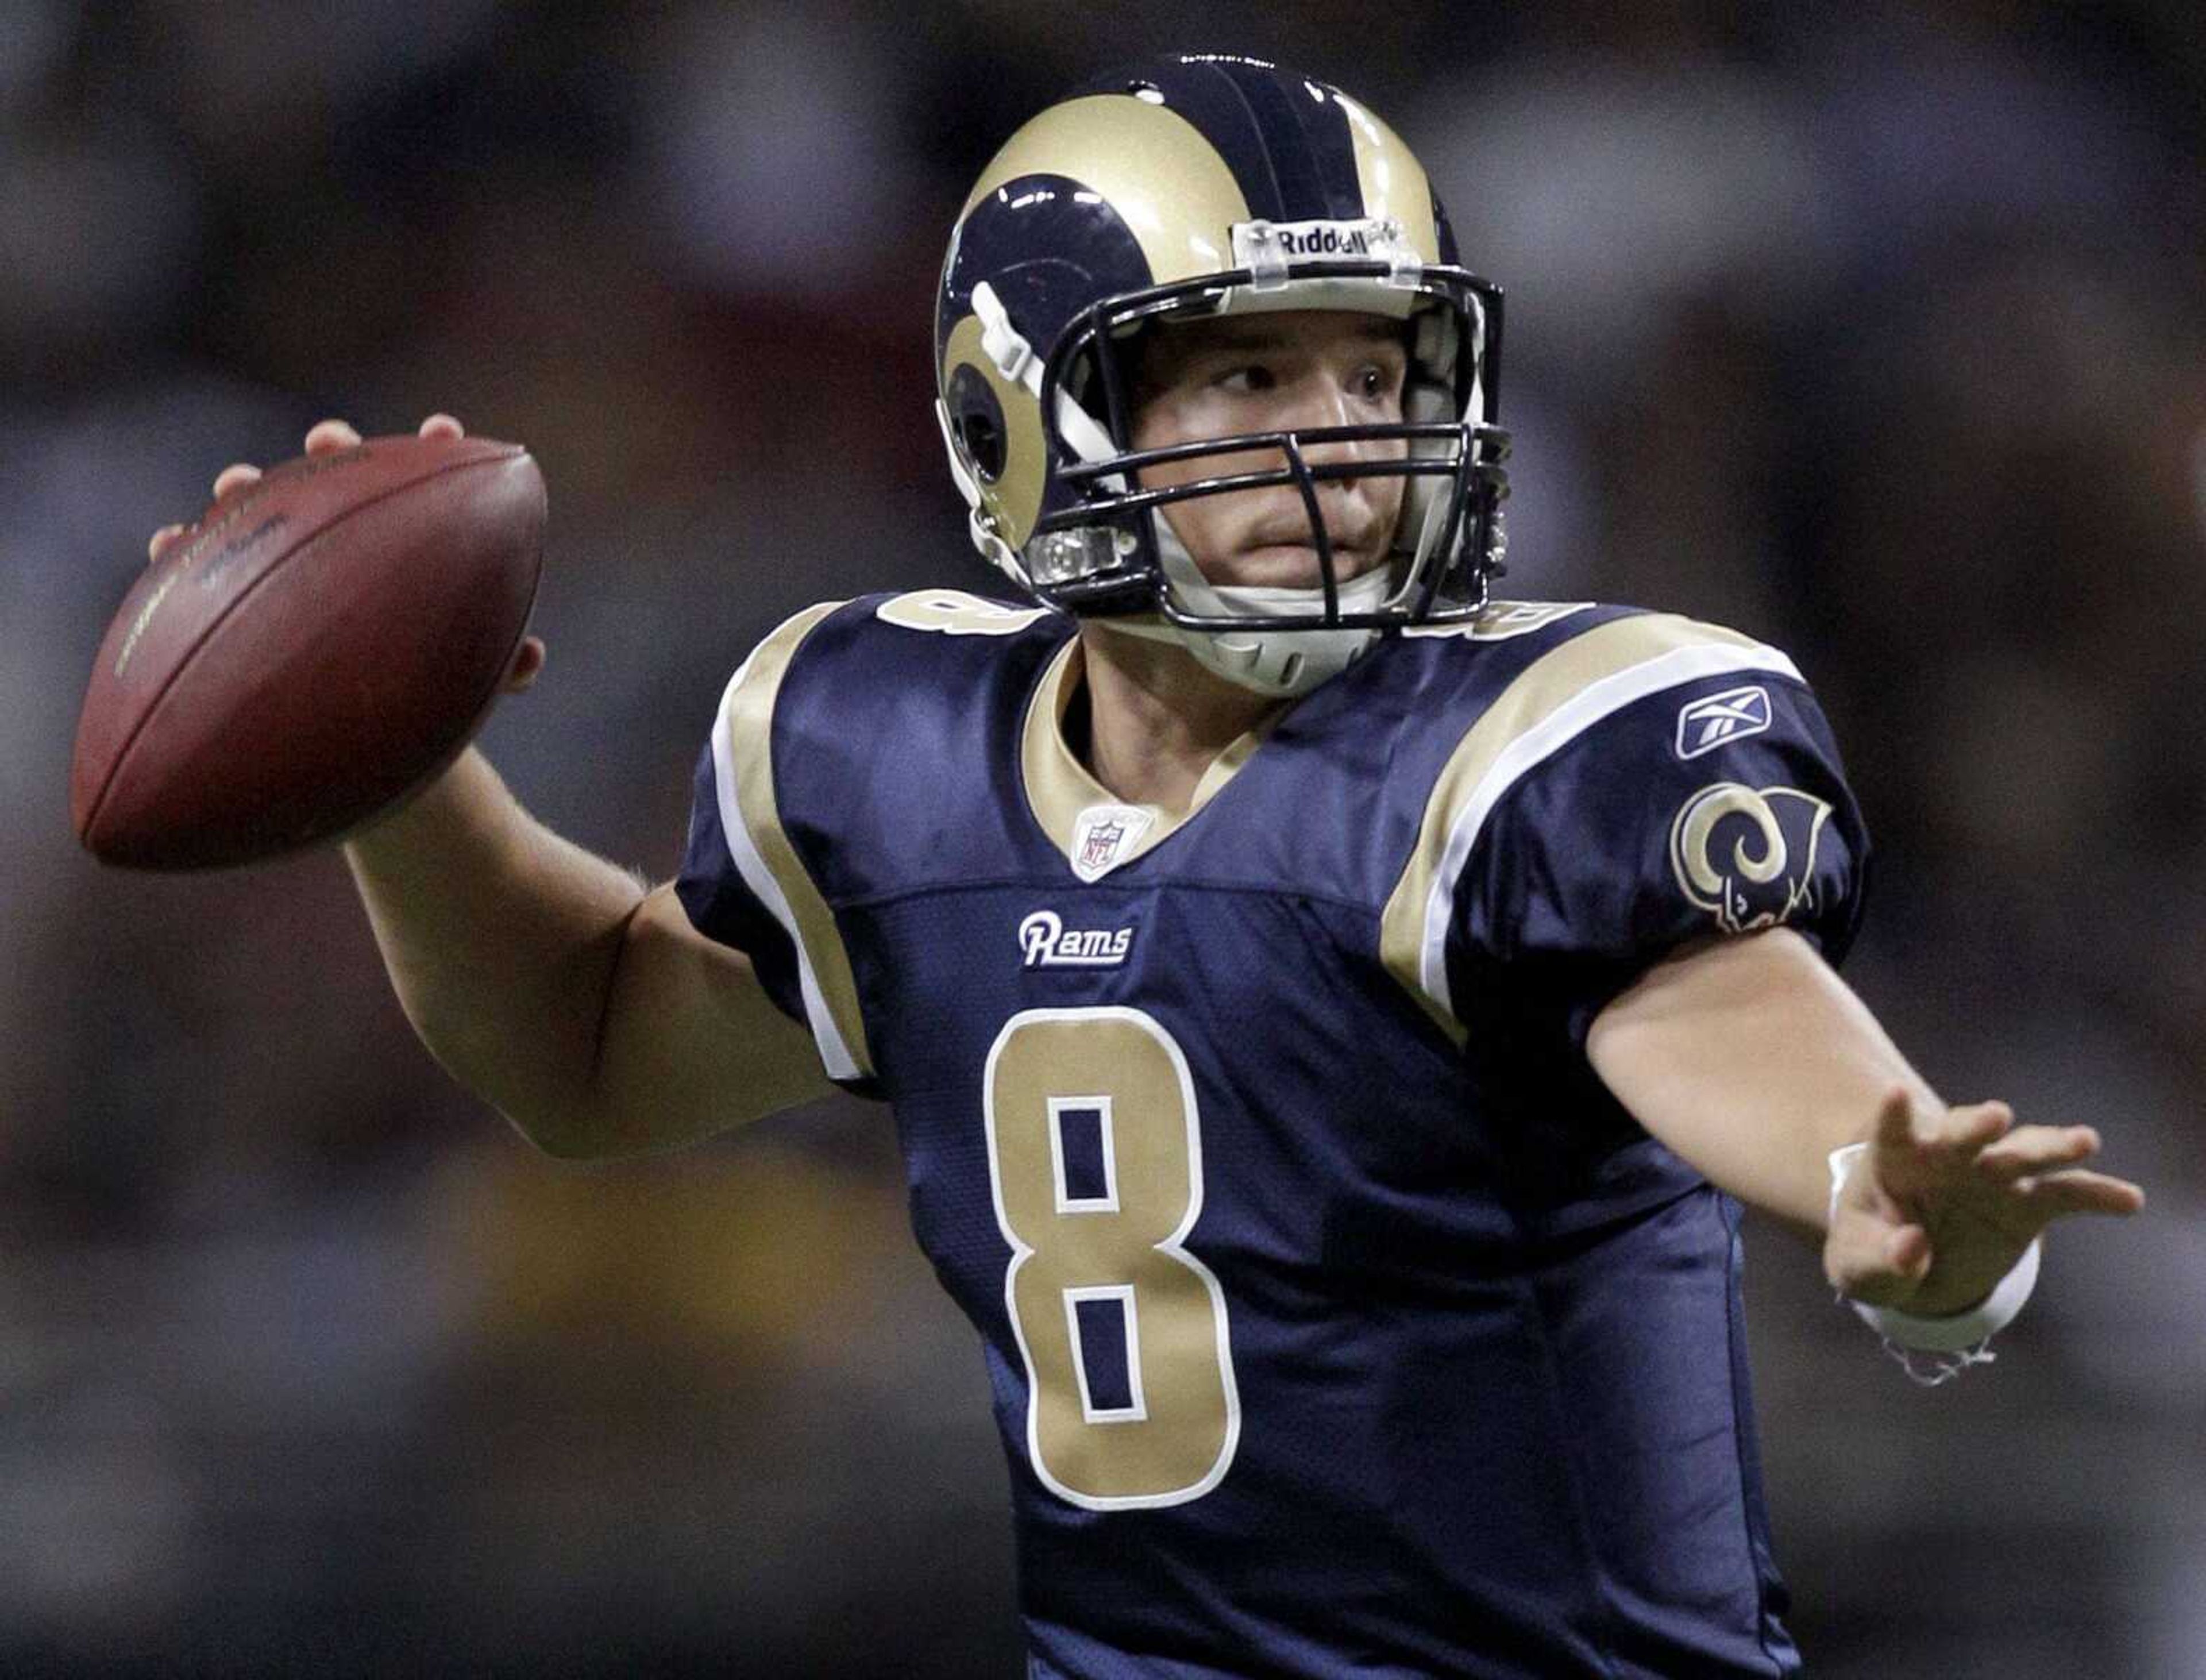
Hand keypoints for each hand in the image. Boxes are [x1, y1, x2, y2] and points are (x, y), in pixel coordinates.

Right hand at [145, 412, 545, 693]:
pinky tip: (167, 543)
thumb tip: (528, 658)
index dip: (436, 450)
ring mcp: (299, 555)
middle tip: (330, 440)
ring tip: (234, 484)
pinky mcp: (249, 587)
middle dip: (336, 451)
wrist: (380, 720)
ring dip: (251, 490)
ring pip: (272, 509)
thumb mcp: (474, 680)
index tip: (442, 432)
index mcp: (417, 540)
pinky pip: (212, 564)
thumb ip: (504, 667)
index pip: (430, 480)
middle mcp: (355, 534)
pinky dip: (187, 550)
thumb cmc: (436, 685)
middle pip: (345, 476)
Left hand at [1824, 1089, 2145, 1317]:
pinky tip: (2128, 1200)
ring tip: (2085, 1142)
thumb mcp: (1862, 1266)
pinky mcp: (2027, 1204)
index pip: (1891, 1132)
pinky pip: (2065, 1195)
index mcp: (1894, 1161)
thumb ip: (1882, 1259)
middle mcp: (1947, 1157)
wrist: (1909, 1263)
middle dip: (1978, 1125)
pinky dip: (2095, 1194)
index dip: (1893, 1115)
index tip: (1896, 1094)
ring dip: (2049, 1146)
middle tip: (1996, 1117)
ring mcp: (1991, 1175)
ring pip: (2022, 1152)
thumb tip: (1912, 1249)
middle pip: (1963, 1133)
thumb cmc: (1874, 1253)